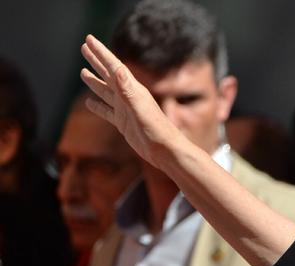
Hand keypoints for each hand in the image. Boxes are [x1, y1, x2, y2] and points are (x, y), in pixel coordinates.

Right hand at [79, 35, 181, 169]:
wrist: (165, 151)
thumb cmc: (156, 130)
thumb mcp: (140, 107)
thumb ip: (128, 89)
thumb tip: (118, 68)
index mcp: (132, 89)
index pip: (113, 66)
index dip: (100, 52)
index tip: (88, 39)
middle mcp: (128, 96)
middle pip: (108, 74)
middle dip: (96, 60)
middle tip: (84, 47)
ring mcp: (125, 110)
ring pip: (105, 91)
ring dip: (94, 81)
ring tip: (83, 71)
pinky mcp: (123, 123)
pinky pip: (106, 111)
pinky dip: (97, 106)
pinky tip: (89, 103)